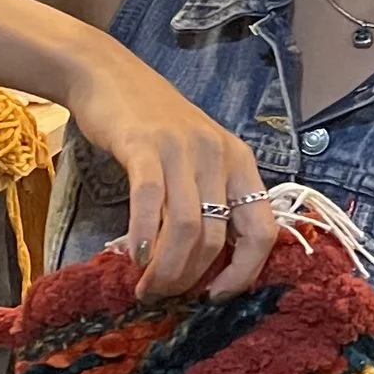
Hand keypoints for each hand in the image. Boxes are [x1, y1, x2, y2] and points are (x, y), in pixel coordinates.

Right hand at [61, 40, 281, 298]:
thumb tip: (206, 266)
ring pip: (187, 227)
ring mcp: (183, 150)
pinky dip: (143, 237)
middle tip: (164, 295)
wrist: (109, 76)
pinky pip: (150, 202)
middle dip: (191, 277)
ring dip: (167, 268)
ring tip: (147, 287)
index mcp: (242, 164)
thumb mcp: (198, 159)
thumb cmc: (155, 125)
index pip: (264, 232)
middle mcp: (220, 156)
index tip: (215, 297)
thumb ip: (209, 200)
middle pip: (218, 237)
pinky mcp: (145, 146)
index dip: (244, 273)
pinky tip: (133, 258)